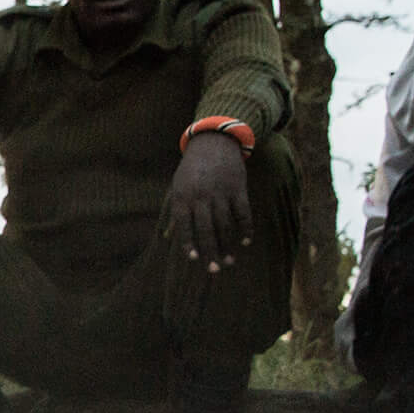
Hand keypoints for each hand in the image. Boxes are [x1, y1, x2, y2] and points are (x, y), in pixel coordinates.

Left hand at [168, 131, 252, 271]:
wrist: (214, 142)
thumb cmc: (192, 169)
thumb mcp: (178, 186)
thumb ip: (176, 211)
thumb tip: (168, 236)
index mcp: (183, 197)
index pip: (185, 225)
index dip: (189, 243)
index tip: (194, 260)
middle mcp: (201, 197)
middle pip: (206, 229)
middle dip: (210, 251)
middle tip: (215, 270)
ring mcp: (221, 193)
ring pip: (225, 225)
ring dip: (228, 245)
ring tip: (229, 262)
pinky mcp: (238, 189)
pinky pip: (243, 213)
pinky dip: (245, 228)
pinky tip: (245, 242)